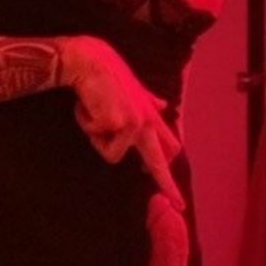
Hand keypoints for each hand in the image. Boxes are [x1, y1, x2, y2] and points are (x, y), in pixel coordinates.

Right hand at [63, 37, 184, 209]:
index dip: (170, 178)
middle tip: (177, 204)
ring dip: (96, 138)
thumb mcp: (135, 90)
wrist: (91, 60)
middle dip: (164, 182)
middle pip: (158, 162)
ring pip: (112, 155)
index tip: (179, 202)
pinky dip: (86, 124)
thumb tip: (162, 103)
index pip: (169, 149)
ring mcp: (136, 124)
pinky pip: (97, 139)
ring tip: (94, 114)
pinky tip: (88, 106)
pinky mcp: (120, 123)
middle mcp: (148, 123)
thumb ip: (149, 100)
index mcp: (152, 117)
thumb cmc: (106, 76)